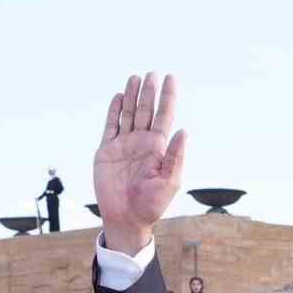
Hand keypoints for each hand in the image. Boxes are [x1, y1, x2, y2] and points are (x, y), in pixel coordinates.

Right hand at [93, 73, 187, 253]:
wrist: (126, 219)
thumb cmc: (151, 204)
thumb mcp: (170, 182)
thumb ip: (176, 156)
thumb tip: (185, 130)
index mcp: (159, 148)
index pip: (165, 116)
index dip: (168, 97)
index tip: (170, 78)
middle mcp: (142, 142)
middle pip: (146, 110)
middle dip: (149, 92)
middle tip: (152, 73)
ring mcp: (124, 145)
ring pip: (128, 114)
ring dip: (132, 96)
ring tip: (135, 77)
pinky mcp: (107, 151)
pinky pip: (110, 126)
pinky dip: (114, 111)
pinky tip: (118, 96)